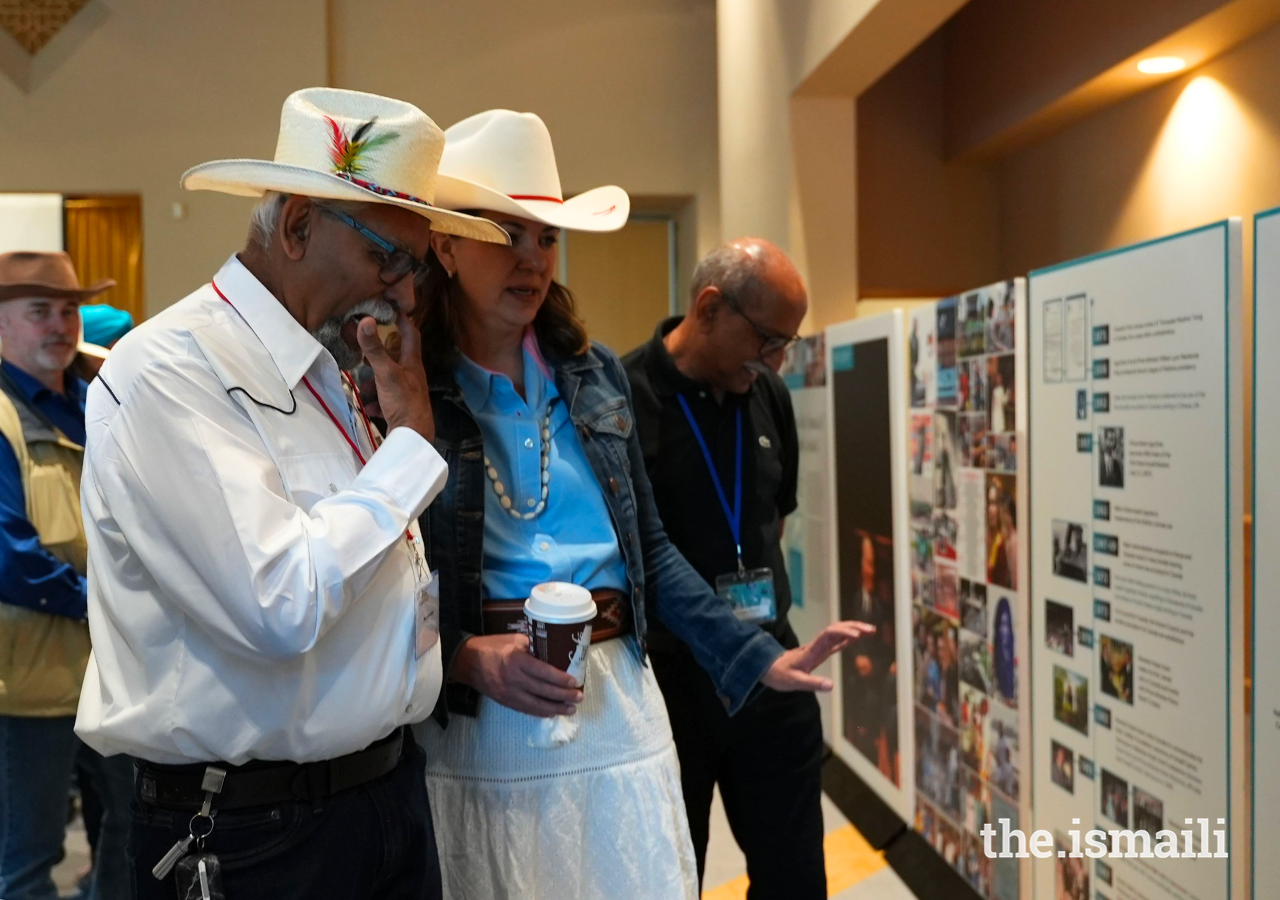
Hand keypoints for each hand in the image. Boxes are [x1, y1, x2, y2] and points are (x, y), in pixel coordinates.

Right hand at [356, 310, 434, 440]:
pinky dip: (376, 401)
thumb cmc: (403, 401)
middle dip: (379, 354)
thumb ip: (374, 349)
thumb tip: (364, 320)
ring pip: (388, 380)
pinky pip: (386, 400)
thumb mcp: (385, 373)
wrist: (413, 436)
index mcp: (412, 362)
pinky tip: (370, 407)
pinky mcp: (402, 408)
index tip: (391, 309)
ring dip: (374, 382)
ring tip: (363, 387)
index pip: (410, 333)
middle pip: (396, 358)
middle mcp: (412, 375)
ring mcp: (408, 392)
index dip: (402, 320)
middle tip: (364, 350)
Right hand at [451, 634, 582, 717]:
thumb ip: (533, 645)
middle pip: (543, 690)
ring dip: (556, 708)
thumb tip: (553, 650)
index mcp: (516, 660)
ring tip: (571, 710)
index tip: (574, 682)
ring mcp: (509, 693)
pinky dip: (541, 712)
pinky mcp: (505, 702)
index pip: (543, 672)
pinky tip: (553, 712)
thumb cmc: (492, 647)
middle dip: (563, 696)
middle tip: (579, 698)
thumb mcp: (513, 640)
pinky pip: (526, 710)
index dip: (560, 679)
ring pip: (536, 705)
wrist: (467, 662)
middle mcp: (513, 679)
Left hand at [761, 621, 876, 691]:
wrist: (769, 668)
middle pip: (836, 629)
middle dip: (853, 626)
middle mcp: (817, 645)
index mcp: (812, 650)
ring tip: (870, 630)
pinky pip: (836, 641)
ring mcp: (819, 647)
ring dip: (853, 629)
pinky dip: (848, 637)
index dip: (843, 632)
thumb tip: (831, 685)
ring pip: (837, 632)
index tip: (857, 635)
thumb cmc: (781, 675)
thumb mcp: (795, 682)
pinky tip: (857, 637)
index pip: (829, 634)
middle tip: (870, 629)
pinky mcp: (820, 652)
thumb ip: (812, 683)